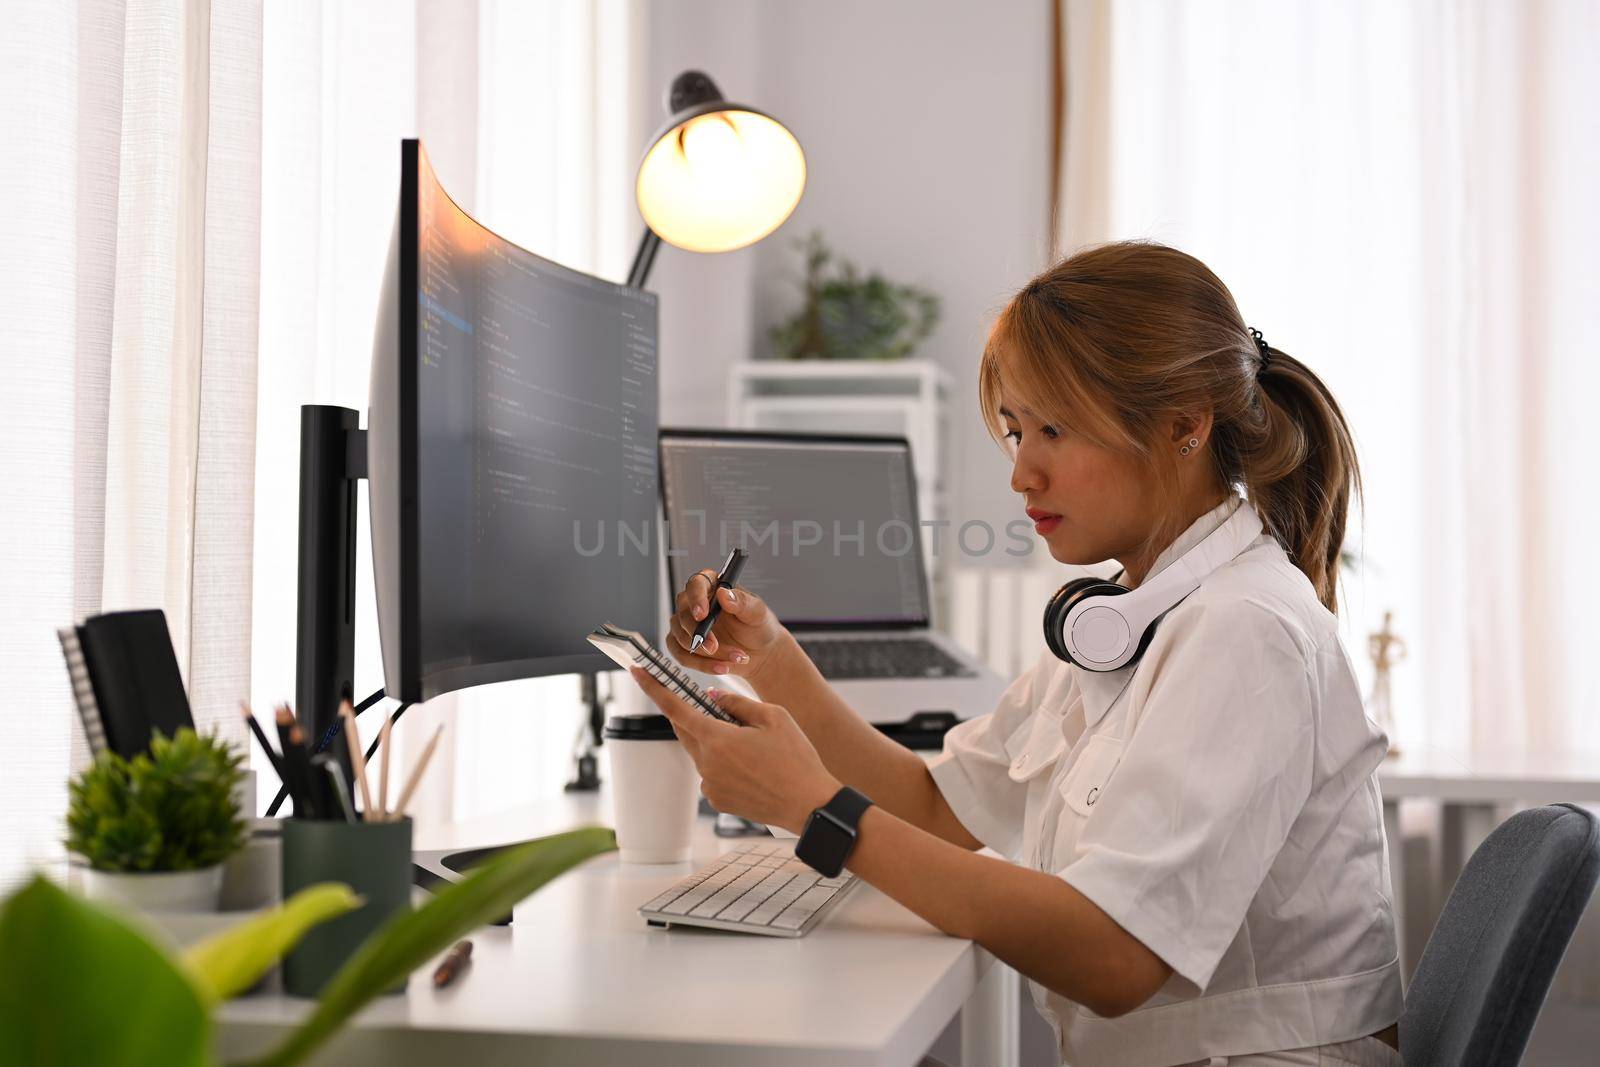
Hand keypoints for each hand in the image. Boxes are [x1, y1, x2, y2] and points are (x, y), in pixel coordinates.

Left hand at [629, 667, 839, 834]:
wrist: (808, 804)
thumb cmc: (796, 758)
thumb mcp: (773, 717)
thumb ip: (736, 703)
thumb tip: (712, 697)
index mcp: (717, 739)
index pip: (676, 708)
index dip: (654, 688)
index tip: (637, 672)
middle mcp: (706, 764)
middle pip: (685, 730)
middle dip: (692, 715)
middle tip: (715, 708)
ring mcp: (709, 785)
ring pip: (700, 752)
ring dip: (714, 742)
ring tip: (751, 746)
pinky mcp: (717, 800)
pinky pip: (710, 773)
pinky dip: (723, 764)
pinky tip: (751, 768)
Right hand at [668, 570, 790, 683]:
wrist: (760, 653)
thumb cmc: (758, 627)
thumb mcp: (757, 613)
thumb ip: (742, 602)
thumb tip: (724, 593)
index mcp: (713, 586)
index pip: (696, 584)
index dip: (696, 598)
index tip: (702, 615)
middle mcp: (695, 603)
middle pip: (683, 614)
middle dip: (699, 635)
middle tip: (714, 647)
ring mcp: (686, 625)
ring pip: (682, 638)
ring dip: (706, 654)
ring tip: (734, 657)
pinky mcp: (683, 645)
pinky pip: (682, 656)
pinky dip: (701, 665)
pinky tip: (721, 667)